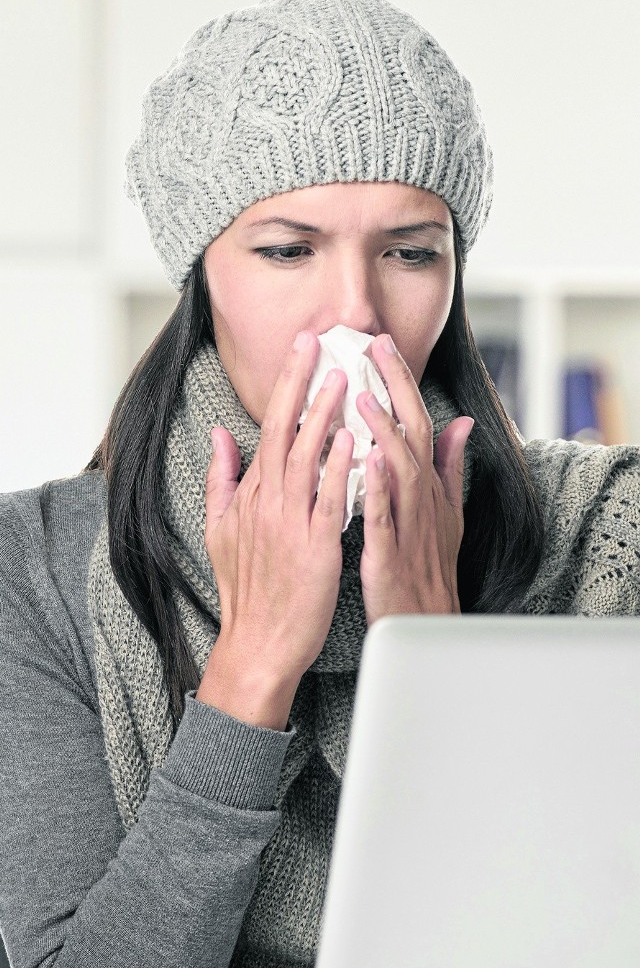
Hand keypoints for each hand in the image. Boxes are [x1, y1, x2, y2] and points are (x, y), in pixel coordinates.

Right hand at [203, 331, 354, 712]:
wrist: (257, 643)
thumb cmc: (247, 589)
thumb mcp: (220, 528)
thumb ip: (222, 478)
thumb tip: (220, 435)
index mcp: (252, 495)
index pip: (270, 427)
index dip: (286, 386)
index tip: (301, 350)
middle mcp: (268, 502)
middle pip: (283, 430)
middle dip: (299, 382)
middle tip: (316, 341)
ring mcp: (289, 523)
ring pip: (306, 457)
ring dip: (323, 415)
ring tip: (341, 376)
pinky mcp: (313, 548)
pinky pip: (327, 501)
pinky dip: (338, 469)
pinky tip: (350, 441)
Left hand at [355, 334, 474, 625]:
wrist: (424, 623)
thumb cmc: (429, 567)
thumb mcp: (447, 513)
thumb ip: (450, 467)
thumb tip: (462, 422)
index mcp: (428, 488)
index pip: (419, 423)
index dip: (402, 383)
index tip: (382, 344)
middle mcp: (422, 501)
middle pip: (415, 435)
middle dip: (397, 390)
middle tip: (376, 346)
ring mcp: (408, 528)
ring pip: (402, 473)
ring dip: (386, 434)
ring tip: (365, 397)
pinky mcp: (390, 557)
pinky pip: (384, 520)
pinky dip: (377, 492)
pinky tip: (365, 465)